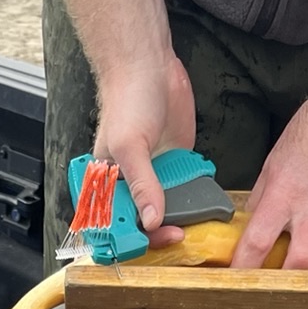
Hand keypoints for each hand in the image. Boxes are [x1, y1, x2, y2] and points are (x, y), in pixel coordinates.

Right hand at [92, 55, 196, 247]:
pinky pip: (184, 193)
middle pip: (140, 226)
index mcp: (105, 185)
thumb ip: (141, 185)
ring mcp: (153, 179)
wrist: (150, 67)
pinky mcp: (175, 168)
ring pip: (165, 214)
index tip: (146, 242)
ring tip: (191, 223)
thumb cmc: (127, 100)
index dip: (127, 240)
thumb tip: (150, 220)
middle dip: (157, 235)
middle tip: (176, 232)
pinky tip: (202, 204)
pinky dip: (193, 201)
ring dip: (178, 221)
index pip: (112, 226)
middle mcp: (127, 186)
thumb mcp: (129, 146)